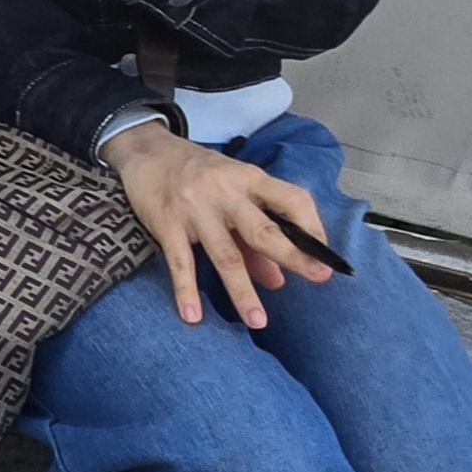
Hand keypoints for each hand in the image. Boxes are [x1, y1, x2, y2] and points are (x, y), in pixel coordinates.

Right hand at [103, 122, 338, 329]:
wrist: (148, 150)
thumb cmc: (198, 173)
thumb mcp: (232, 193)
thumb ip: (254, 237)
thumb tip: (279, 282)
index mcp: (249, 179)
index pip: (292, 199)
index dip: (312, 225)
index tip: (324, 255)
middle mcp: (225, 191)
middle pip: (262, 229)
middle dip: (292, 256)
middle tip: (317, 279)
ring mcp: (195, 208)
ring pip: (225, 255)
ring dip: (242, 291)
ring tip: (258, 321)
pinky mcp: (166, 223)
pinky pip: (180, 263)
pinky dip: (187, 291)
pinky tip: (193, 316)